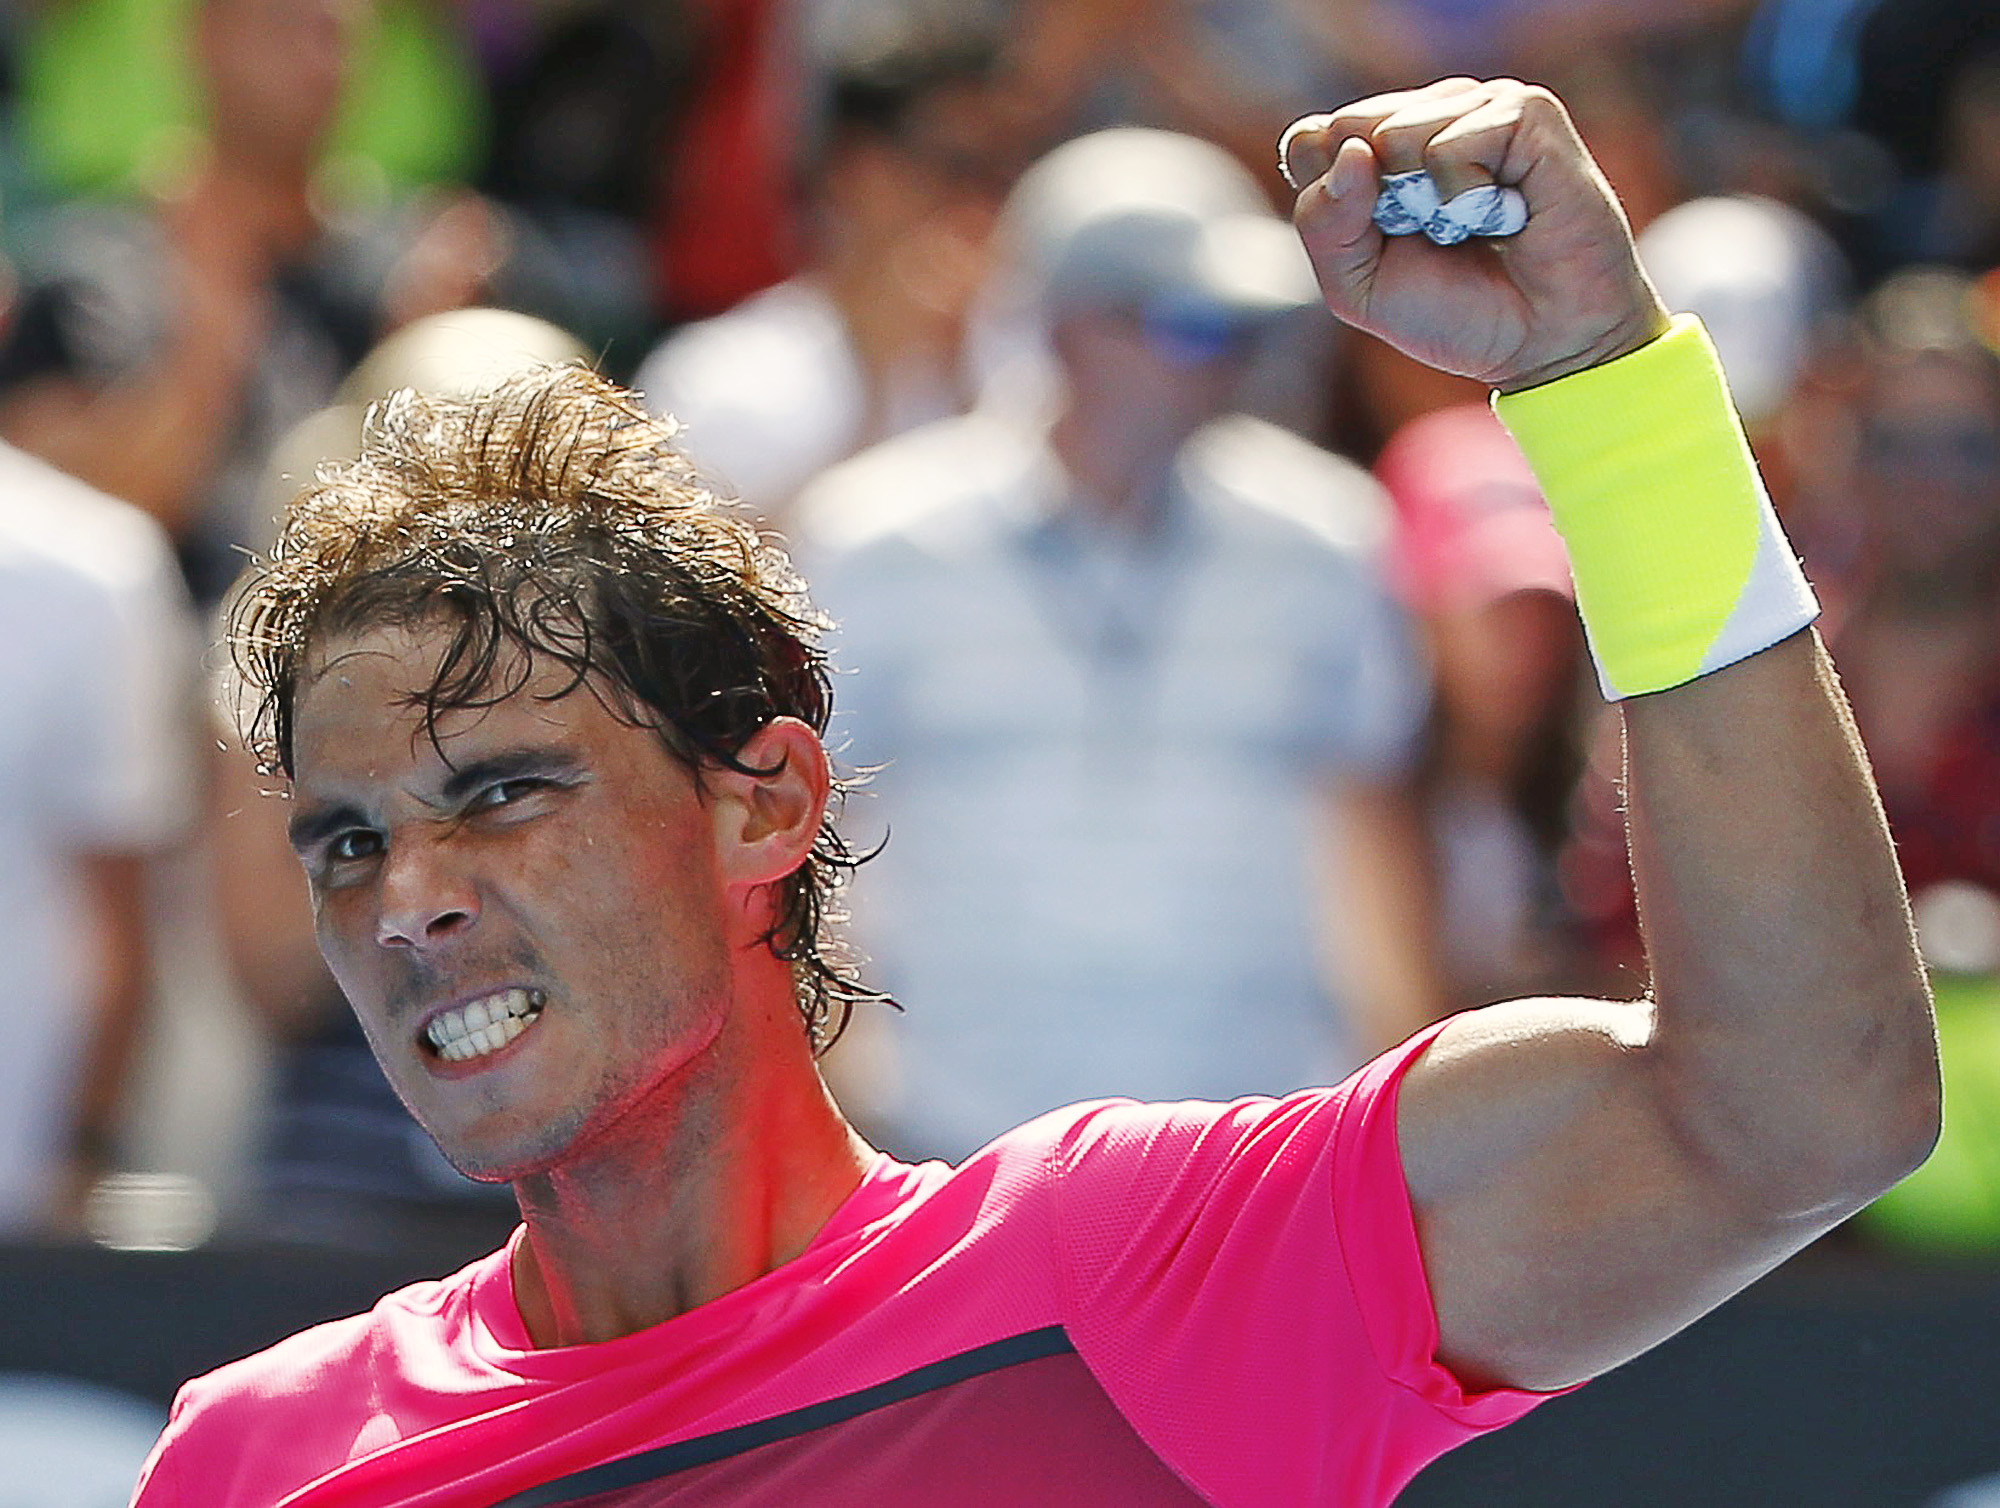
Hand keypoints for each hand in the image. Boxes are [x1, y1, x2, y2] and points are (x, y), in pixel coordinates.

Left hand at [1280, 78, 1668, 390]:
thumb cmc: (1456, 313)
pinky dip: (1466, 195)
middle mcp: (1428, 116)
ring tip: (1474, 224)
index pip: (1312, 140)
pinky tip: (1504, 213)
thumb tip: (1352, 150)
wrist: (1545, 343)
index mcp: (1381, 149)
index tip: (1379, 243)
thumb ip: (1323, 223)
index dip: (1330, 199)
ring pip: (1395, 131)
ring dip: (1425, 203)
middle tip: (1434, 239)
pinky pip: (1451, 143)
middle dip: (1375, 205)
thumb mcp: (1358, 287)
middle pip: (1347, 129)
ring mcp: (1478, 108)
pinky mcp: (1525, 114)